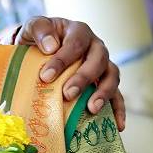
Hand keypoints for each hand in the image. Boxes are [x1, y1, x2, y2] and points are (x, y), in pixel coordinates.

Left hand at [15, 16, 125, 130]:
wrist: (41, 47)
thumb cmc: (39, 38)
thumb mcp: (33, 27)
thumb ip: (39, 29)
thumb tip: (51, 46)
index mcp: (78, 31)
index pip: (75, 44)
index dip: (62, 60)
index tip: (46, 76)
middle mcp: (95, 46)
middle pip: (98, 60)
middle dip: (83, 78)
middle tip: (67, 93)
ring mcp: (103, 64)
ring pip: (112, 76)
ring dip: (104, 93)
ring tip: (92, 108)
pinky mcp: (106, 81)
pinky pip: (118, 95)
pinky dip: (119, 110)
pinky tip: (117, 125)